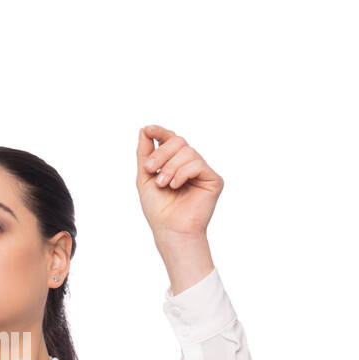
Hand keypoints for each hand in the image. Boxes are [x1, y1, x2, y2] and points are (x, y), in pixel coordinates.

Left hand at [135, 124, 223, 242]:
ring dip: (170, 167)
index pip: (171, 140)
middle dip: (161, 153)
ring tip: (163, 184)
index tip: (148, 129)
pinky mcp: (214, 180)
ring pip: (188, 151)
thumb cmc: (158, 209)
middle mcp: (191, 165)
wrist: (170, 229)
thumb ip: (144, 154)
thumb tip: (144, 129)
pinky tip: (175, 186)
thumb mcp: (145, 177)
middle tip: (150, 170)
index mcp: (176, 163)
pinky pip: (197, 164)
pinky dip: (182, 173)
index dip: (160, 132)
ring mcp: (203, 172)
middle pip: (178, 141)